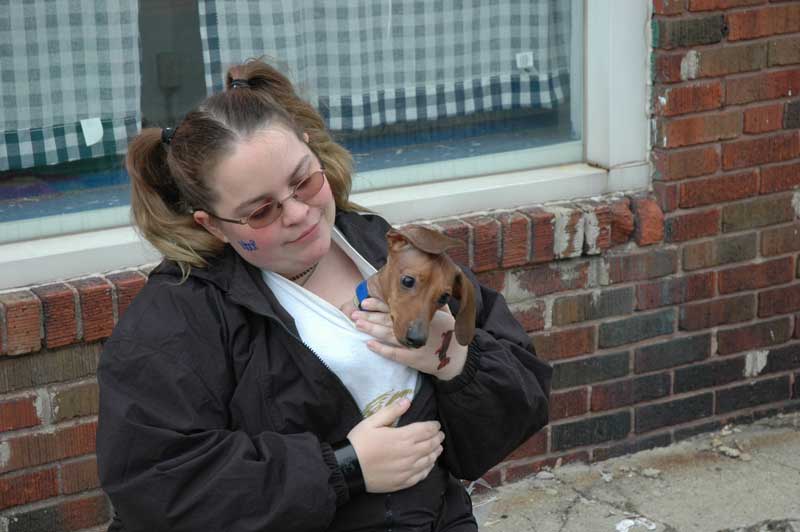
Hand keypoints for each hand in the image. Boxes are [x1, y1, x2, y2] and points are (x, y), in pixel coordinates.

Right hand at [347, 398, 443, 492]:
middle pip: (430, 445)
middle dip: (437, 438)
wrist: (349, 468)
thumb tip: (407, 401)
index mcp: (403, 437)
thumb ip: (392, 411)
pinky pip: (421, 475)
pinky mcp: (403, 482)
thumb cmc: (359, 442)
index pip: (425, 430)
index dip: (433, 427)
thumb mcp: (372, 421)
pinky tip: (429, 464)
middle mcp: (409, 454)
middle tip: (440, 435)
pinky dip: (428, 468)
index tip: (437, 424)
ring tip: (438, 448)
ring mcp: (407, 470)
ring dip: (435, 452)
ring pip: (428, 460)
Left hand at [351, 298, 468, 379]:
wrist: (457, 360)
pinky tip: (369, 345)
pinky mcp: (413, 359)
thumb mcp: (445, 314)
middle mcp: (418, 328)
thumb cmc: (450, 334)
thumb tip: (426, 287)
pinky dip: (381, 349)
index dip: (380, 304)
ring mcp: (414, 344)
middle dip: (370, 316)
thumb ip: (433, 302)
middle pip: (389, 320)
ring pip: (388, 335)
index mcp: (424, 315)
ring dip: (371, 329)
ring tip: (357, 324)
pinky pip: (394, 354)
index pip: (398, 307)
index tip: (365, 301)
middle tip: (354, 312)